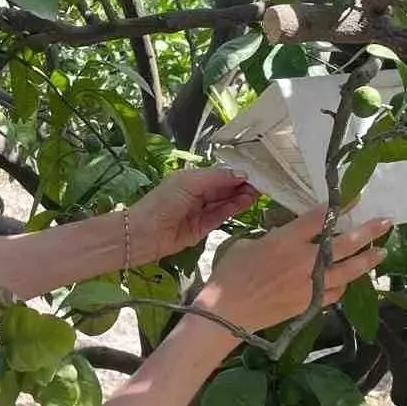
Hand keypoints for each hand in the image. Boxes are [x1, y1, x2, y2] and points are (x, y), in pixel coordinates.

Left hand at [127, 168, 258, 265]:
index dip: (236, 173)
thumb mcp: (189, 183)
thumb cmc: (163, 202)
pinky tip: (246, 201)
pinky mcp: (202, 228)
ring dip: (240, 196)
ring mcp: (200, 211)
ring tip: (258, 191)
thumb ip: (216, 178)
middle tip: (262, 182)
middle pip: (223, 188)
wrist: (143, 234)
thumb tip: (241, 175)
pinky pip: (221, 216)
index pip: (218, 174)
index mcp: (191, 179)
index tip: (255, 171)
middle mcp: (197, 193)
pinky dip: (233, 209)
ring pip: (224, 202)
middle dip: (241, 184)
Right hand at [199, 209, 389, 332]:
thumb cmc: (230, 275)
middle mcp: (304, 261)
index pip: (321, 218)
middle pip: (345, 244)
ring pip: (348, 271)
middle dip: (369, 232)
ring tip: (380, 253)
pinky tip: (348, 281)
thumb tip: (286, 238)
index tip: (357, 196)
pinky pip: (335, 293)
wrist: (227, 313)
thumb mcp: (249, 244)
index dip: (342, 205)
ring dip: (366, 261)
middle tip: (386, 223)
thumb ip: (274, 238)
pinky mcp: (309, 304)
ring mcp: (310, 285)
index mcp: (286, 240)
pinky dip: (344, 285)